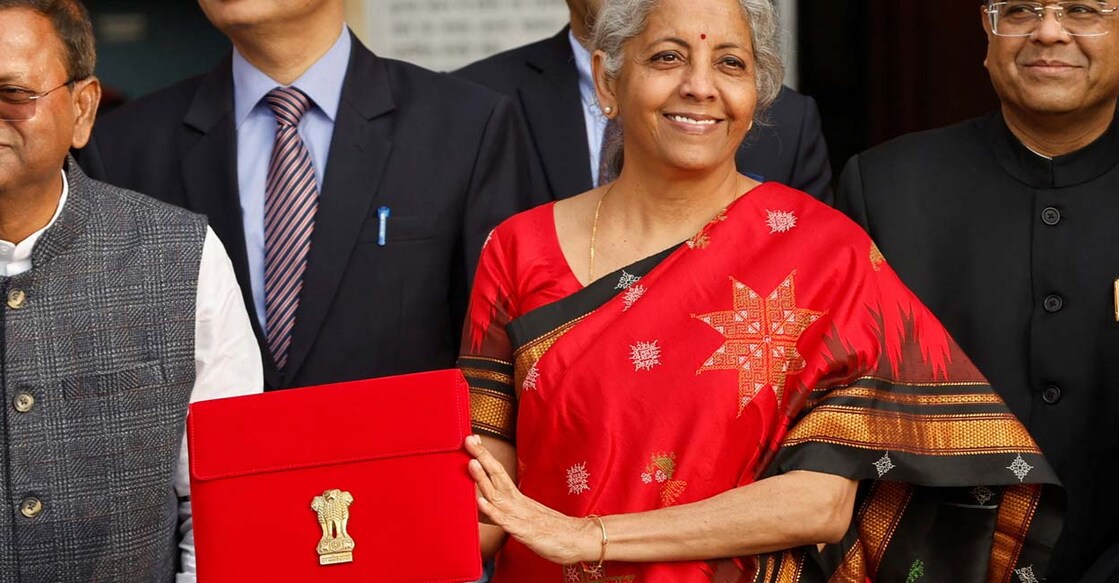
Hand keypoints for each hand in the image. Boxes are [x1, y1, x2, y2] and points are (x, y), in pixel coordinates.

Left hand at [465, 435, 598, 565]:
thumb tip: (484, 504)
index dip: (485, 457)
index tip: (473, 440)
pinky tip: (480, 502)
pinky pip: (505, 520)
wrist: (577, 540)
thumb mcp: (525, 517)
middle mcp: (518, 502)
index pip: (499, 473)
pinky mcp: (524, 531)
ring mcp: (521, 516)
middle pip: (498, 476)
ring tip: (472, 463)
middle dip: (482, 457)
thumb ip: (505, 510)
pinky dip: (492, 511)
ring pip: (498, 495)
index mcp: (518, 498)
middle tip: (469, 440)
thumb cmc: (551, 531)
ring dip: (484, 479)